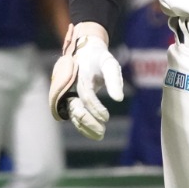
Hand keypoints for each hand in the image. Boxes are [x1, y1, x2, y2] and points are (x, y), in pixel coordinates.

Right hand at [49, 22, 123, 139]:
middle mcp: (72, 86)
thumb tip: (119, 99)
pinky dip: (82, 125)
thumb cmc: (99, 59)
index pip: (86, 96)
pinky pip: (74, 115)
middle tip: (102, 132)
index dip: (96, 108)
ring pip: (73, 114)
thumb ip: (114, 80)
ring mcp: (69, 93)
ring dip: (85, 126)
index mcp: (81, 76)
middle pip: (76, 108)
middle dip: (89, 122)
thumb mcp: (109, 64)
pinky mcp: (71, 99)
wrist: (85, 52)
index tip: (106, 117)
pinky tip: (93, 132)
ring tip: (100, 135)